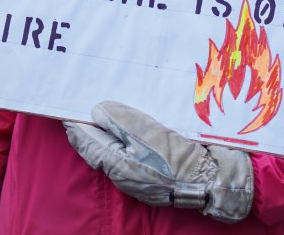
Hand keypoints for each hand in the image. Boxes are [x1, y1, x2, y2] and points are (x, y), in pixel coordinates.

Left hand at [64, 101, 252, 223]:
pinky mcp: (151, 175)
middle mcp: (122, 173)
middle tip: (85, 101)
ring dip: (108, 130)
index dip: (75, 120)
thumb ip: (119, 121)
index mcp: (116, 163)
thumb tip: (97, 111)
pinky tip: (132, 124)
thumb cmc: (181, 158)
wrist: (216, 183)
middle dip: (90, 124)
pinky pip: (131, 153)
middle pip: (97, 145)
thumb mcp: (149, 133)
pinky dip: (125, 138)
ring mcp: (137, 176)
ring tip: (105, 108)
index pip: (85, 140)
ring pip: (114, 149)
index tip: (67, 104)